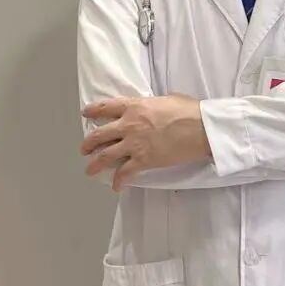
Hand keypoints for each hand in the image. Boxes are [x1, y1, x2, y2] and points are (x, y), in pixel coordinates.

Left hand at [80, 94, 211, 191]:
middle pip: (100, 135)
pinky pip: (124, 173)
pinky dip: (118, 181)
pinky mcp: (143, 161)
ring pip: (105, 156)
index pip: (106, 107)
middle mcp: (128, 125)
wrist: (200, 128)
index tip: (86, 113)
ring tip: (90, 169)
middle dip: (88, 143)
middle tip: (85, 148)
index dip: (93, 110)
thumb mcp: (166, 99)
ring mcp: (134, 144)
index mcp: (134, 106)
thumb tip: (151, 109)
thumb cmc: (188, 110)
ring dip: (95, 164)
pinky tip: (116, 186)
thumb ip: (151, 105)